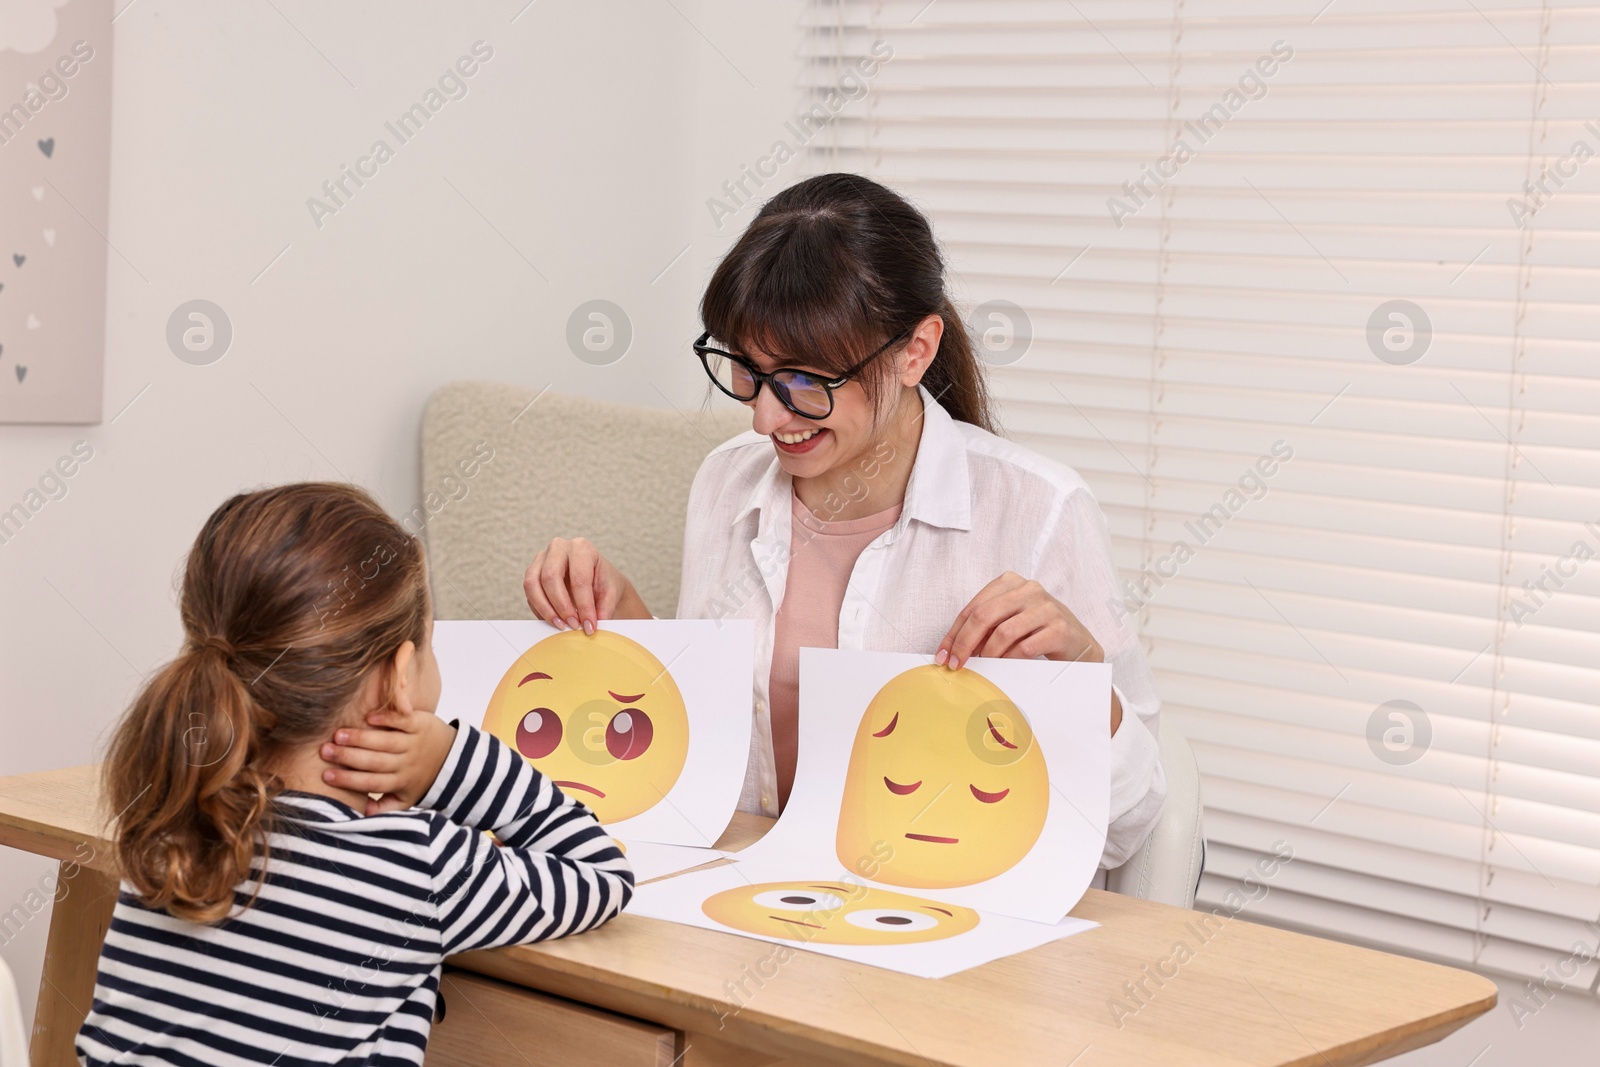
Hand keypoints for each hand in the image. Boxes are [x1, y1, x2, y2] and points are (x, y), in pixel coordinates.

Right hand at [320, 708, 456, 815]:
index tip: (326, 776)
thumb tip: (358, 812)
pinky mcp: (421, 724)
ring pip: (386, 741)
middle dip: (348, 757)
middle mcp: (407, 763)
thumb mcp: (405, 798)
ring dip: (361, 738)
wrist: (451, 758)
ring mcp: (414, 742)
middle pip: (375, 761)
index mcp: (400, 782)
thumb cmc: (418, 778)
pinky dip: (387, 718)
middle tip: (325, 751)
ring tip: (338, 735)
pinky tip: (368, 717)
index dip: (348, 780)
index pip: (371, 783)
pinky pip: (402, 721)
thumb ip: (383, 807)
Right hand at [524, 537, 649, 632]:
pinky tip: (554, 620)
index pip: (579, 578)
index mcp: (582, 548)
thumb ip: (603, 609)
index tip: (589, 626)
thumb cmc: (603, 583)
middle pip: (550, 577)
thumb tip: (590, 626)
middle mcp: (559, 548)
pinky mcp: (532, 572)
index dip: (584, 605)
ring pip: (532, 584)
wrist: (596, 579)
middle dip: (561, 606)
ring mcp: (541, 558)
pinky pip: (529, 593)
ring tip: (561, 625)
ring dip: (545, 609)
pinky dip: (539, 610)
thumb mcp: (610, 594)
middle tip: (573, 625)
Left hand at [936, 571, 1121, 734]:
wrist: (1078, 642)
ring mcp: (1045, 607)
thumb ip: (985, 627)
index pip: (973, 607)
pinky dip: (1009, 660)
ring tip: (983, 666)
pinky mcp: (1058, 628)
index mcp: (1010, 582)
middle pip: (984, 616)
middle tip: (957, 664)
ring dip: (988, 654)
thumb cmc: (1037, 631)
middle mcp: (1028, 589)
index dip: (954, 633)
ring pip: (1004, 632)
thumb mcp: (1009, 621)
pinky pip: (1024, 647)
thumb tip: (953, 649)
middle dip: (964, 643)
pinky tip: (1005, 667)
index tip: (944, 655)